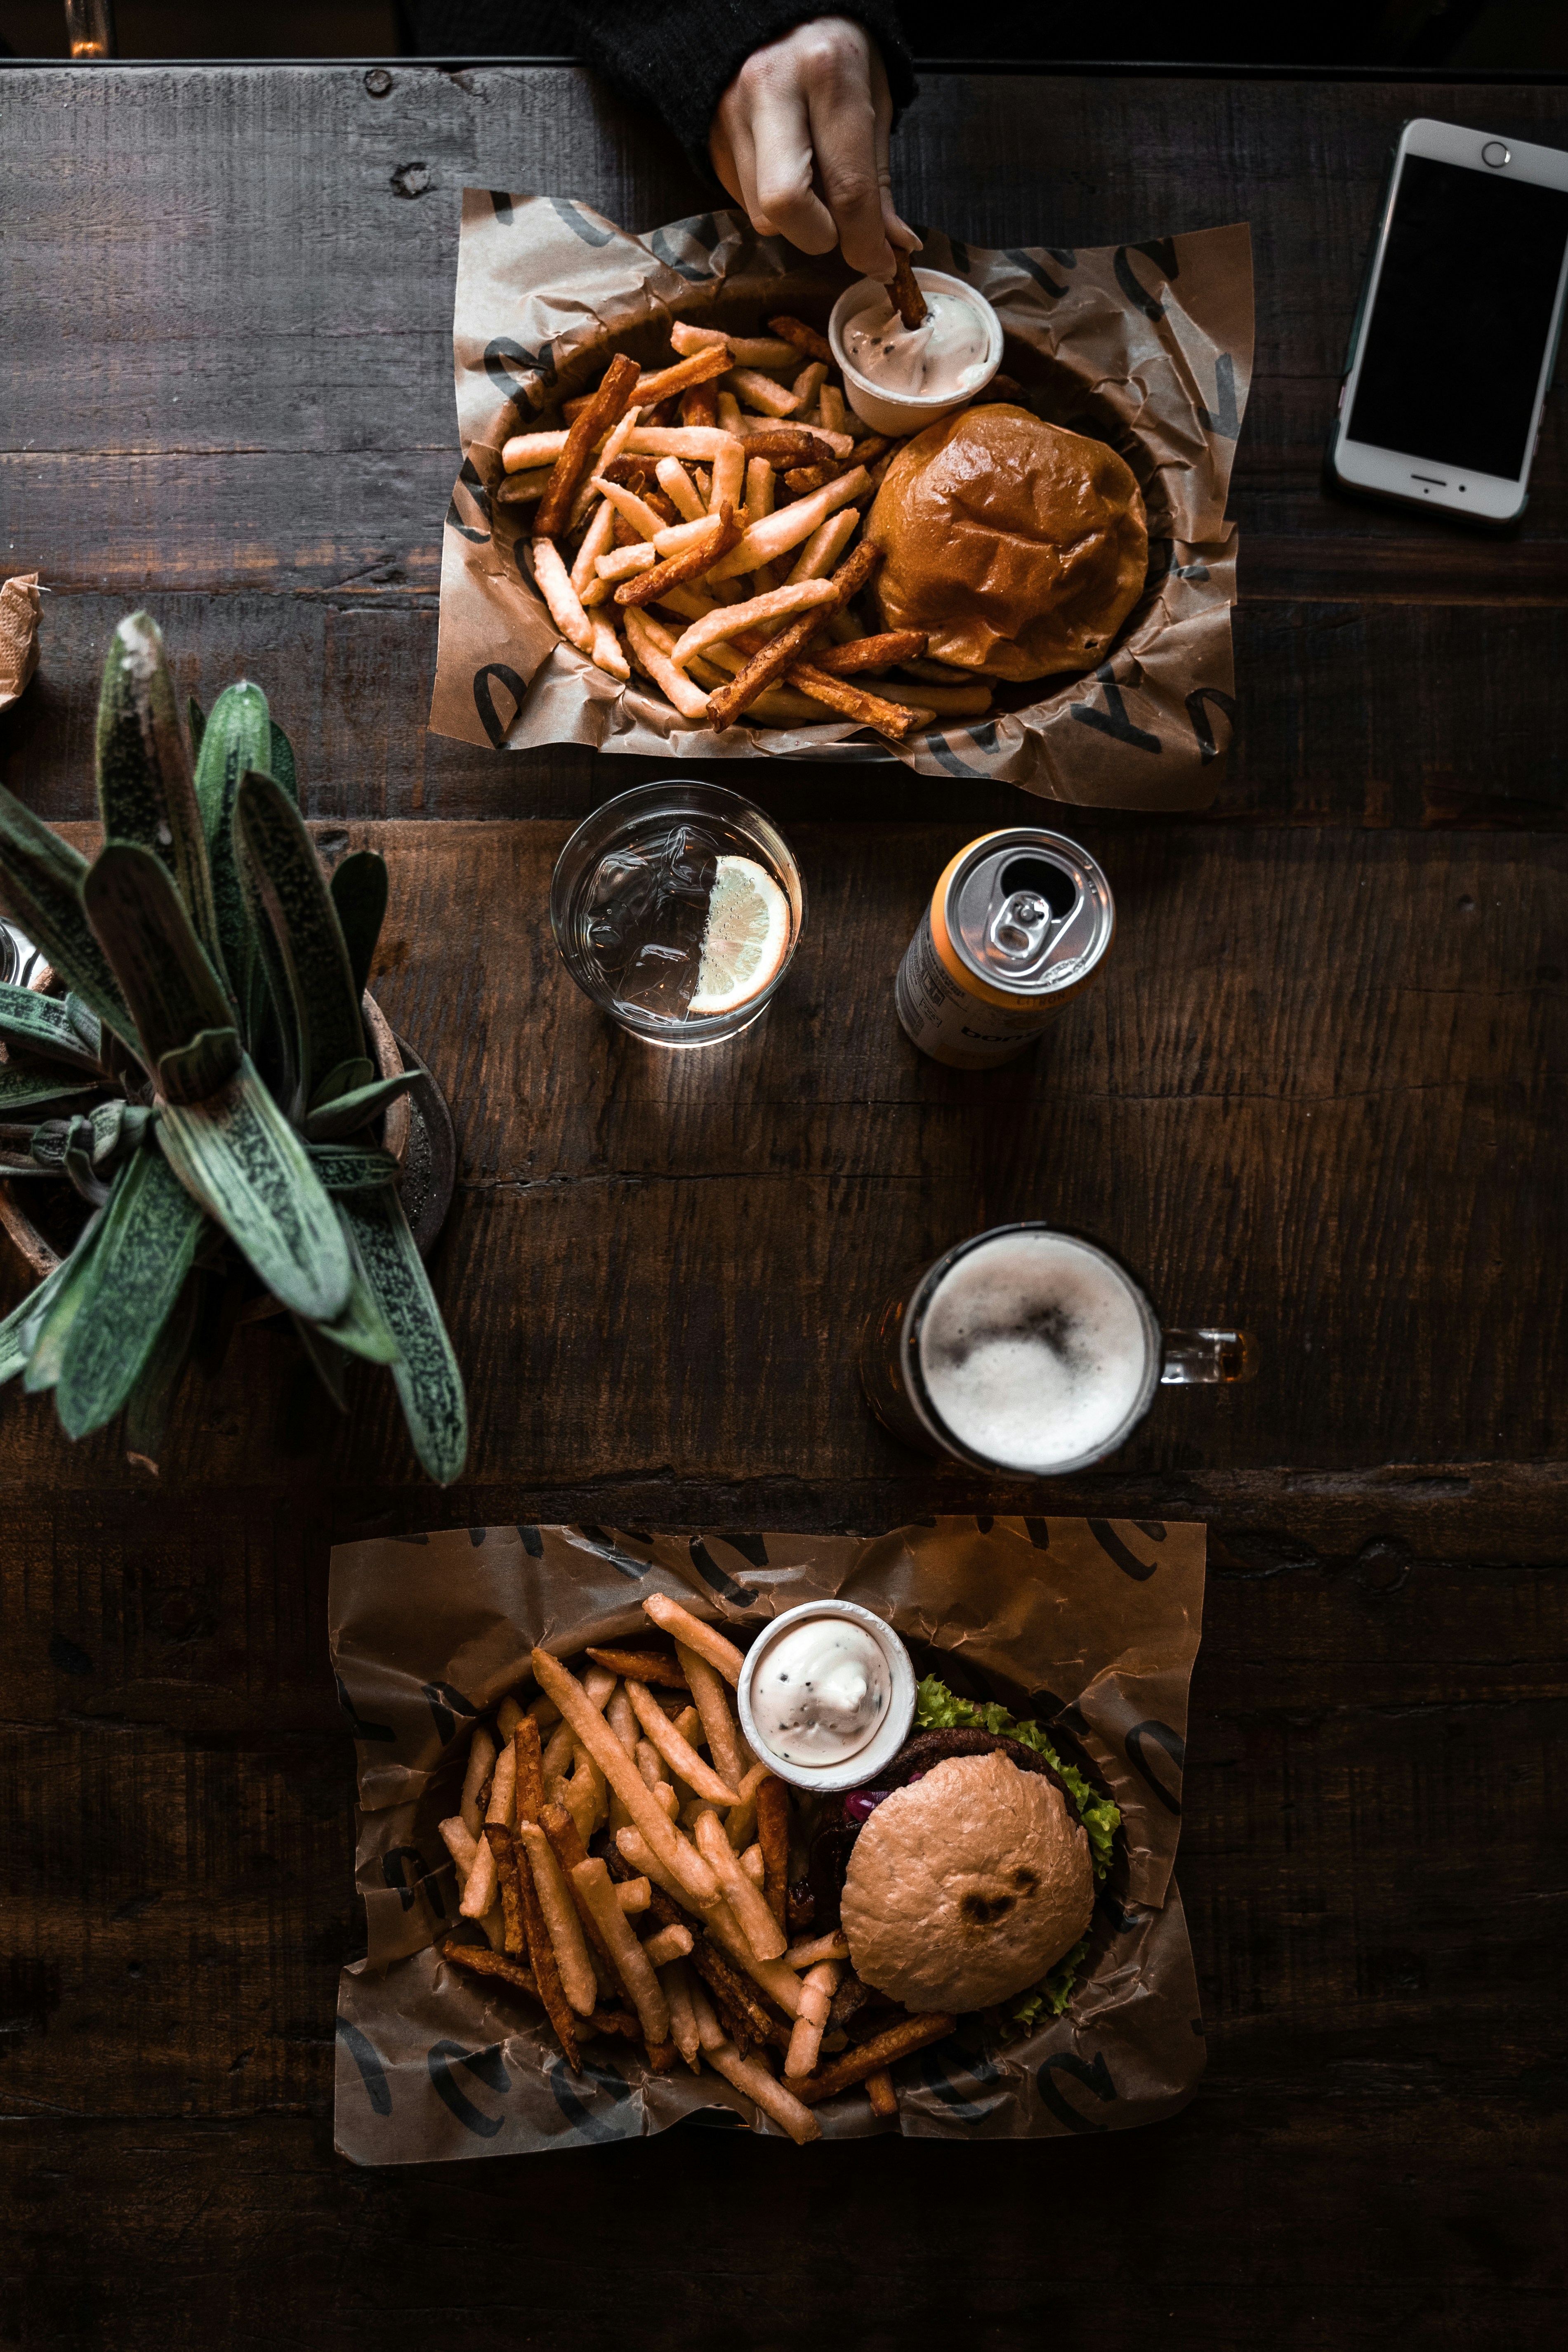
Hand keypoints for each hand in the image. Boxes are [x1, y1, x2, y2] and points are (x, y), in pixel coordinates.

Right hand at [709, 17, 915, 281]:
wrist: (773, 14)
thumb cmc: (835, 53)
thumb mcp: (872, 100)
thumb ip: (878, 180)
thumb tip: (892, 247)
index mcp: (825, 73)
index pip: (846, 186)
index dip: (866, 242)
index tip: (880, 264)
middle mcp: (771, 90)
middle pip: (786, 206)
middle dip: (818, 237)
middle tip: (839, 229)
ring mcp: (732, 114)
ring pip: (762, 215)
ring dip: (797, 224)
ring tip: (815, 189)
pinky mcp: (712, 138)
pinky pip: (745, 202)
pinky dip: (775, 208)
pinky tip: (789, 174)